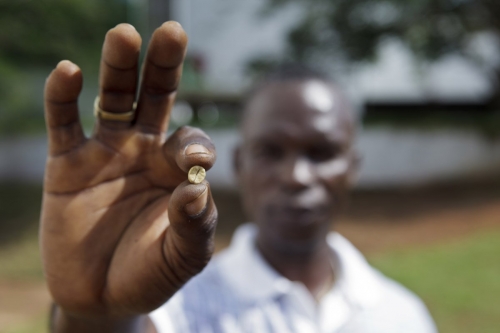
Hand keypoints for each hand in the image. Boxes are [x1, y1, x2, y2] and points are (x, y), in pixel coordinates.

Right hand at [40, 22, 216, 318]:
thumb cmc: (150, 274)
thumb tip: (195, 188)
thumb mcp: (181, 257)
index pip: (194, 140)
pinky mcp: (67, 165)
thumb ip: (194, 226)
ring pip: (114, 99)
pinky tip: (68, 72)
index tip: (192, 162)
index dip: (195, 143)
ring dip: (118, 67)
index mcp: (178, 170)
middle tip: (173, 32)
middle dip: (164, 66)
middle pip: (157, 98)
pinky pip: (64, 123)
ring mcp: (107, 153)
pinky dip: (62, 97)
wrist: (101, 296)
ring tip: (124, 35)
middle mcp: (145, 151)